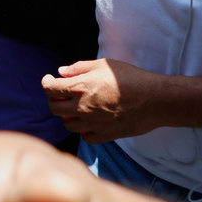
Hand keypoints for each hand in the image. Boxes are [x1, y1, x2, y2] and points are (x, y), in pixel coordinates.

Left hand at [42, 59, 164, 143]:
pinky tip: (89, 122)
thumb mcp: (103, 64)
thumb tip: (61, 72)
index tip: (50, 79)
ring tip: (74, 108)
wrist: (155, 99)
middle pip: (53, 108)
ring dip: (67, 115)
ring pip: (67, 124)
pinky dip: (84, 130)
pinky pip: (86, 137)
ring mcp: (93, 123)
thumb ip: (78, 68)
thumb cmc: (130, 78)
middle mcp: (82, 107)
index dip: (46, 82)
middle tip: (61, 94)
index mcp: (79, 87)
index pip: (49, 89)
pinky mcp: (105, 135)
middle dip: (53, 99)